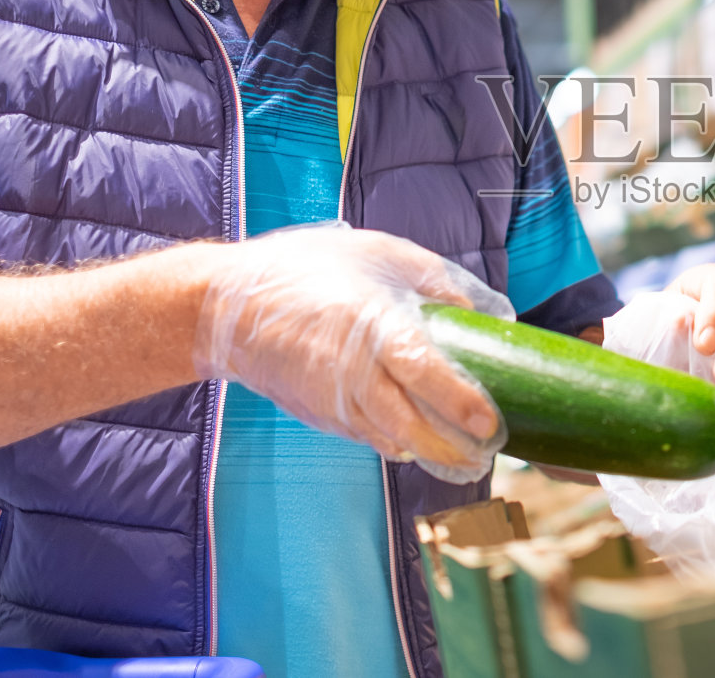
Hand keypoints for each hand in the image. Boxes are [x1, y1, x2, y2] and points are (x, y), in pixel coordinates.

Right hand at [194, 225, 508, 482]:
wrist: (225, 306)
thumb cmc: (307, 268)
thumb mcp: (379, 253)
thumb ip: (436, 280)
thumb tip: (484, 311)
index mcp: (373, 326)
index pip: (423, 374)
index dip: (459, 402)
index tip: (489, 423)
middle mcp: (353, 373)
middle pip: (411, 425)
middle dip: (454, 449)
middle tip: (488, 456)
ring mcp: (333, 401)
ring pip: (391, 440)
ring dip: (431, 455)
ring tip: (467, 461)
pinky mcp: (320, 415)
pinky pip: (368, 436)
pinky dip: (398, 444)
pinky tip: (422, 444)